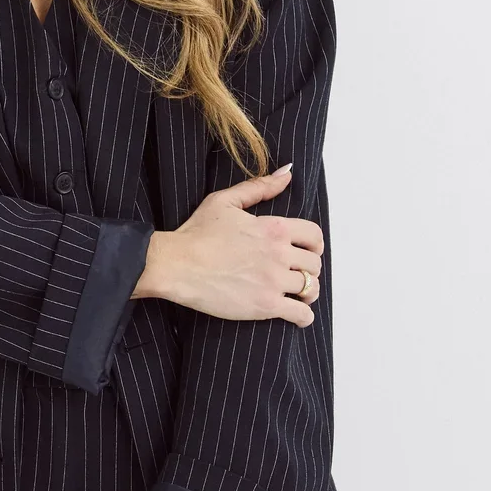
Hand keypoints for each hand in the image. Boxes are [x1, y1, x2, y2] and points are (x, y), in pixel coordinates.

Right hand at [133, 165, 323, 326]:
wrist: (175, 265)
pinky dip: (303, 316)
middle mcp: (279, 254)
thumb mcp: (224, 201)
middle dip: (307, 268)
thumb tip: (287, 173)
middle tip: (294, 272)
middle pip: (314, 264)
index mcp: (273, 228)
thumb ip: (258, 187)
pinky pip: (301, 314)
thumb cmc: (196, 233)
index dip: (314, 244)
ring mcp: (273, 281)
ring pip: (310, 288)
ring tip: (296, 293)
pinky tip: (295, 313)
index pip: (314, 236)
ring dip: (306, 291)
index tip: (307, 250)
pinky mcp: (265, 305)